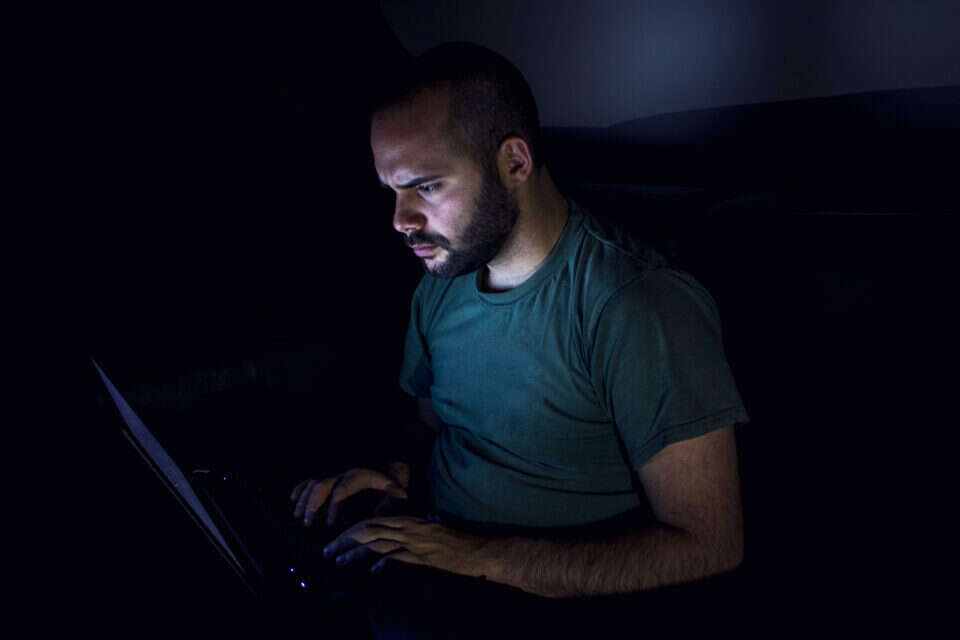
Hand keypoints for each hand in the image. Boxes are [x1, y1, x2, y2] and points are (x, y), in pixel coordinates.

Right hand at [290, 465, 408, 526]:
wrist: (392, 456)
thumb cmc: (394, 474)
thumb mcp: (397, 485)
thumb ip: (390, 500)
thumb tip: (379, 515)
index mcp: (359, 475)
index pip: (342, 490)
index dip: (334, 506)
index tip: (330, 524)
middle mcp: (344, 471)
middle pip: (322, 485)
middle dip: (313, 505)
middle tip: (308, 523)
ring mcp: (336, 471)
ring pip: (313, 482)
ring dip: (304, 499)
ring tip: (299, 517)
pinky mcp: (331, 472)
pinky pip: (311, 478)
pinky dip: (301, 487)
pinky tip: (293, 499)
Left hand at [322, 516, 491, 578]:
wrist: (480, 550)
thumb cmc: (457, 543)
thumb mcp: (429, 533)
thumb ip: (409, 534)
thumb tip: (389, 543)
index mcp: (409, 521)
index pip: (372, 522)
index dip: (351, 531)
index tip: (336, 540)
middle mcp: (409, 528)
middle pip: (369, 530)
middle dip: (345, 540)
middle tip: (328, 551)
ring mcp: (416, 542)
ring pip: (378, 543)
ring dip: (355, 553)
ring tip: (339, 561)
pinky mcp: (424, 557)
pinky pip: (398, 557)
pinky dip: (383, 563)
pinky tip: (372, 571)